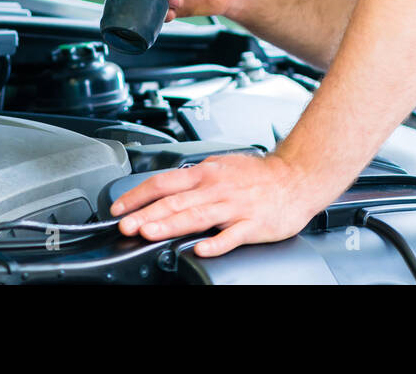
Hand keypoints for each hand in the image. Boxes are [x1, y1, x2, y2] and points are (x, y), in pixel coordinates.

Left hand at [108, 153, 321, 256]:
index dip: (138, 195)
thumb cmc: (259, 175)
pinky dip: (215, 243)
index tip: (118, 208)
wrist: (296, 177)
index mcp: (206, 173)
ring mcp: (234, 207)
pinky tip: (201, 250)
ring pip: (197, 217)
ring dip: (170, 225)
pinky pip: (231, 235)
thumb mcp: (221, 166)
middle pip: (175, 201)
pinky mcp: (252, 224)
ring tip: (149, 233)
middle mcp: (216, 188)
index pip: (164, 182)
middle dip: (146, 214)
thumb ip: (195, 178)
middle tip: (125, 227)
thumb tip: (167, 188)